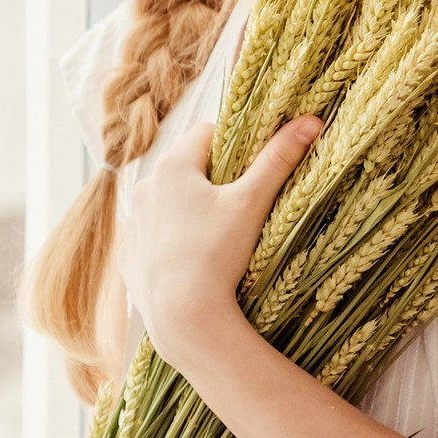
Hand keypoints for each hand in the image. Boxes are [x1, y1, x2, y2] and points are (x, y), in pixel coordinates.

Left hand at [114, 115, 320, 366]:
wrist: (182, 316)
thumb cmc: (217, 255)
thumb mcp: (251, 202)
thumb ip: (278, 159)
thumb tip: (309, 121)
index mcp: (171, 166)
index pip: (207, 134)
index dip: (234, 147)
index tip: (250, 172)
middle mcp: (144, 188)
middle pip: (186, 169)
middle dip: (211, 181)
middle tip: (238, 208)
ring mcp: (132, 223)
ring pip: (168, 203)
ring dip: (188, 210)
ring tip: (215, 238)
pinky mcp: (128, 255)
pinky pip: (152, 236)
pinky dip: (170, 241)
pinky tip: (190, 260)